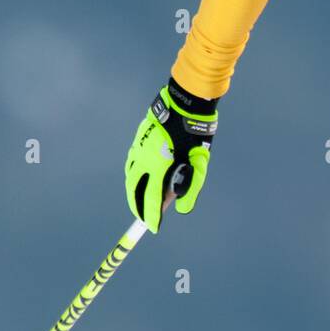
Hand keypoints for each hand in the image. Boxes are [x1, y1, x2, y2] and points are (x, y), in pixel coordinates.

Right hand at [124, 82, 216, 232]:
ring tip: (140, 201)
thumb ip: (192, 186)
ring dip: (133, 190)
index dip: (151, 216)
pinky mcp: (138, 139)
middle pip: (133, 189)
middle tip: (142, 218)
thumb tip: (182, 209)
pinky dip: (134, 175)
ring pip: (130, 175)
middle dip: (137, 206)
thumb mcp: (199, 162)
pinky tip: (140, 178)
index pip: (150, 198)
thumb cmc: (195, 134)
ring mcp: (138, 147)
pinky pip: (132, 163)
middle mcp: (143, 157)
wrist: (184, 103)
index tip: (153, 228)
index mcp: (157, 164)